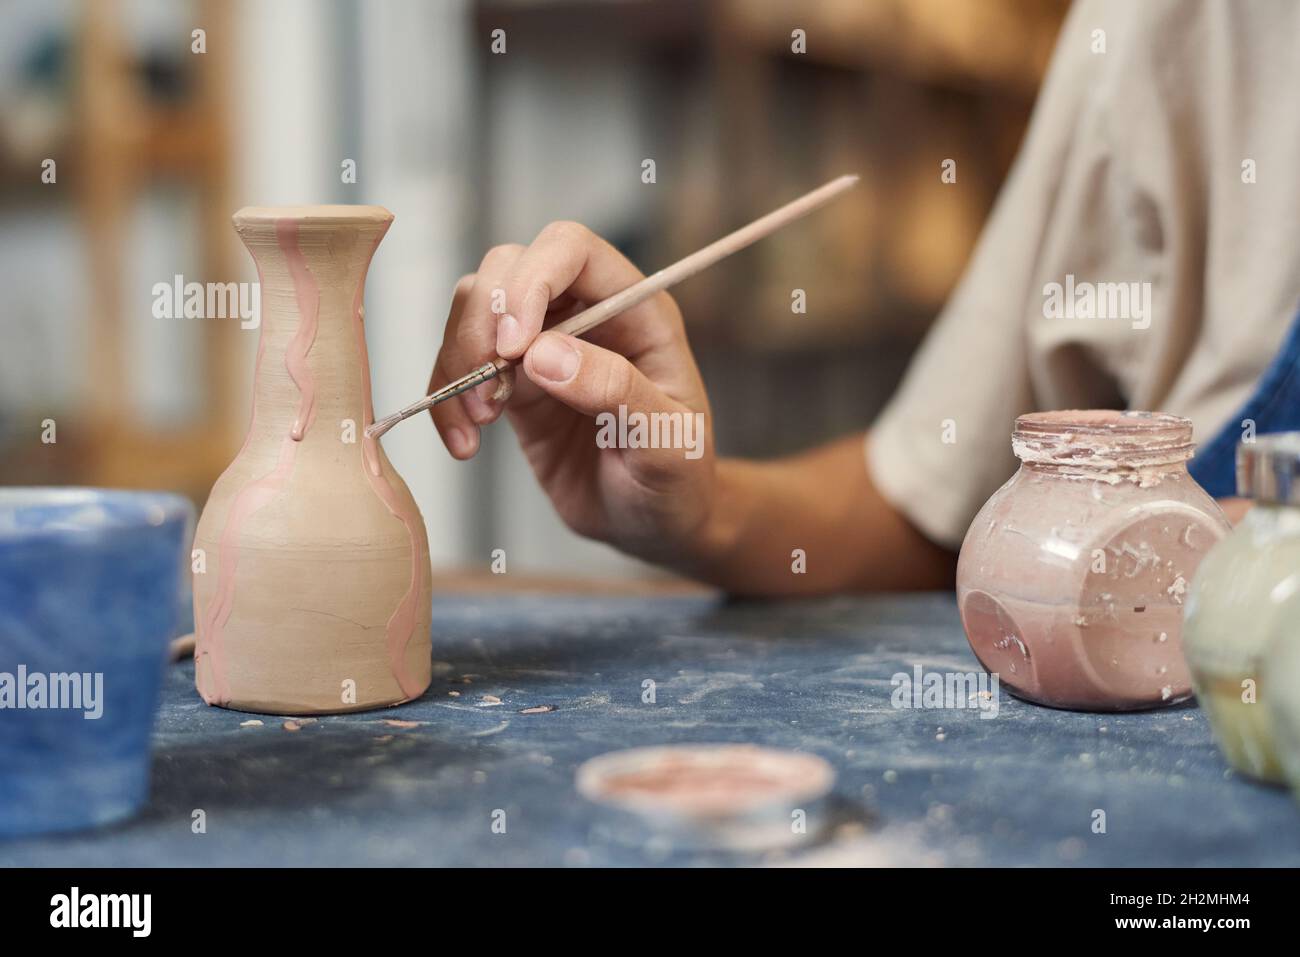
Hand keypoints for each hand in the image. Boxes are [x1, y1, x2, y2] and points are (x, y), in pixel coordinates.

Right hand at [428, 221, 718, 565]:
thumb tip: (543, 355)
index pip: (571, 250)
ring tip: (477, 423)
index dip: (532, 281)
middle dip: (482, 323)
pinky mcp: (513, 383)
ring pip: (474, 310)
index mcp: (636, 309)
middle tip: (489, 393)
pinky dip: (447, 397)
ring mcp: (544, 345)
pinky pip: (462, 365)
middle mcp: (586, 313)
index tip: (513, 346)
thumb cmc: (678, 480)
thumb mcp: (667, 443)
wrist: (655, 525)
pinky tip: (464, 442)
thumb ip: (615, 391)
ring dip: (458, 361)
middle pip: (509, 268)